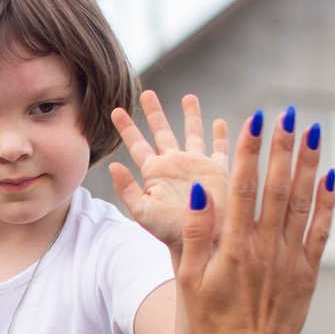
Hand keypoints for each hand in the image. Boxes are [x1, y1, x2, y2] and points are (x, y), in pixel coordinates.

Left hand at [108, 92, 228, 259]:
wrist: (200, 242)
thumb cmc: (170, 232)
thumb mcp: (143, 212)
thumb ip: (127, 189)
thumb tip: (114, 165)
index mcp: (155, 172)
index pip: (137, 144)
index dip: (127, 127)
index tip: (115, 109)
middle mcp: (175, 165)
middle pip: (162, 131)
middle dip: (155, 112)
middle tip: (146, 92)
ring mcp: (196, 166)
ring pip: (192, 133)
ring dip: (190, 115)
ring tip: (189, 96)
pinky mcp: (217, 171)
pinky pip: (220, 148)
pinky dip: (220, 134)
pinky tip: (218, 122)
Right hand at [176, 106, 334, 333]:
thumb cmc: (212, 322)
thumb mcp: (189, 280)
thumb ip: (195, 234)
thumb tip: (199, 192)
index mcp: (234, 246)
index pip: (244, 187)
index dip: (251, 151)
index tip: (257, 121)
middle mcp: (265, 247)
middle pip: (277, 187)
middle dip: (283, 148)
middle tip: (289, 115)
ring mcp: (290, 258)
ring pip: (302, 202)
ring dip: (308, 166)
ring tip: (312, 134)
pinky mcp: (309, 273)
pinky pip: (321, 231)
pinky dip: (326, 203)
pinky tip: (329, 178)